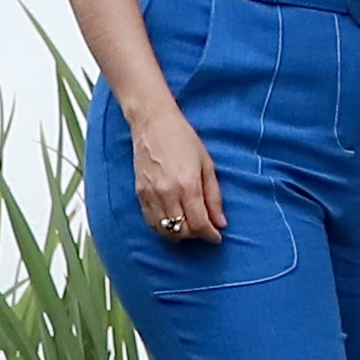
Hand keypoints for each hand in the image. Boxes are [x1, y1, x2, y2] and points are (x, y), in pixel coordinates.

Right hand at [133, 103, 224, 242]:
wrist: (152, 122)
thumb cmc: (183, 138)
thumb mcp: (207, 164)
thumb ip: (214, 196)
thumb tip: (220, 222)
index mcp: (188, 185)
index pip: (199, 224)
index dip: (210, 235)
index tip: (216, 236)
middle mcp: (167, 193)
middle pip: (182, 230)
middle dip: (196, 235)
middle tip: (204, 229)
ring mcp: (151, 194)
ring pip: (165, 230)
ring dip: (179, 233)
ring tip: (189, 226)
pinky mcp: (139, 193)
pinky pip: (150, 221)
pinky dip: (162, 228)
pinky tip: (171, 222)